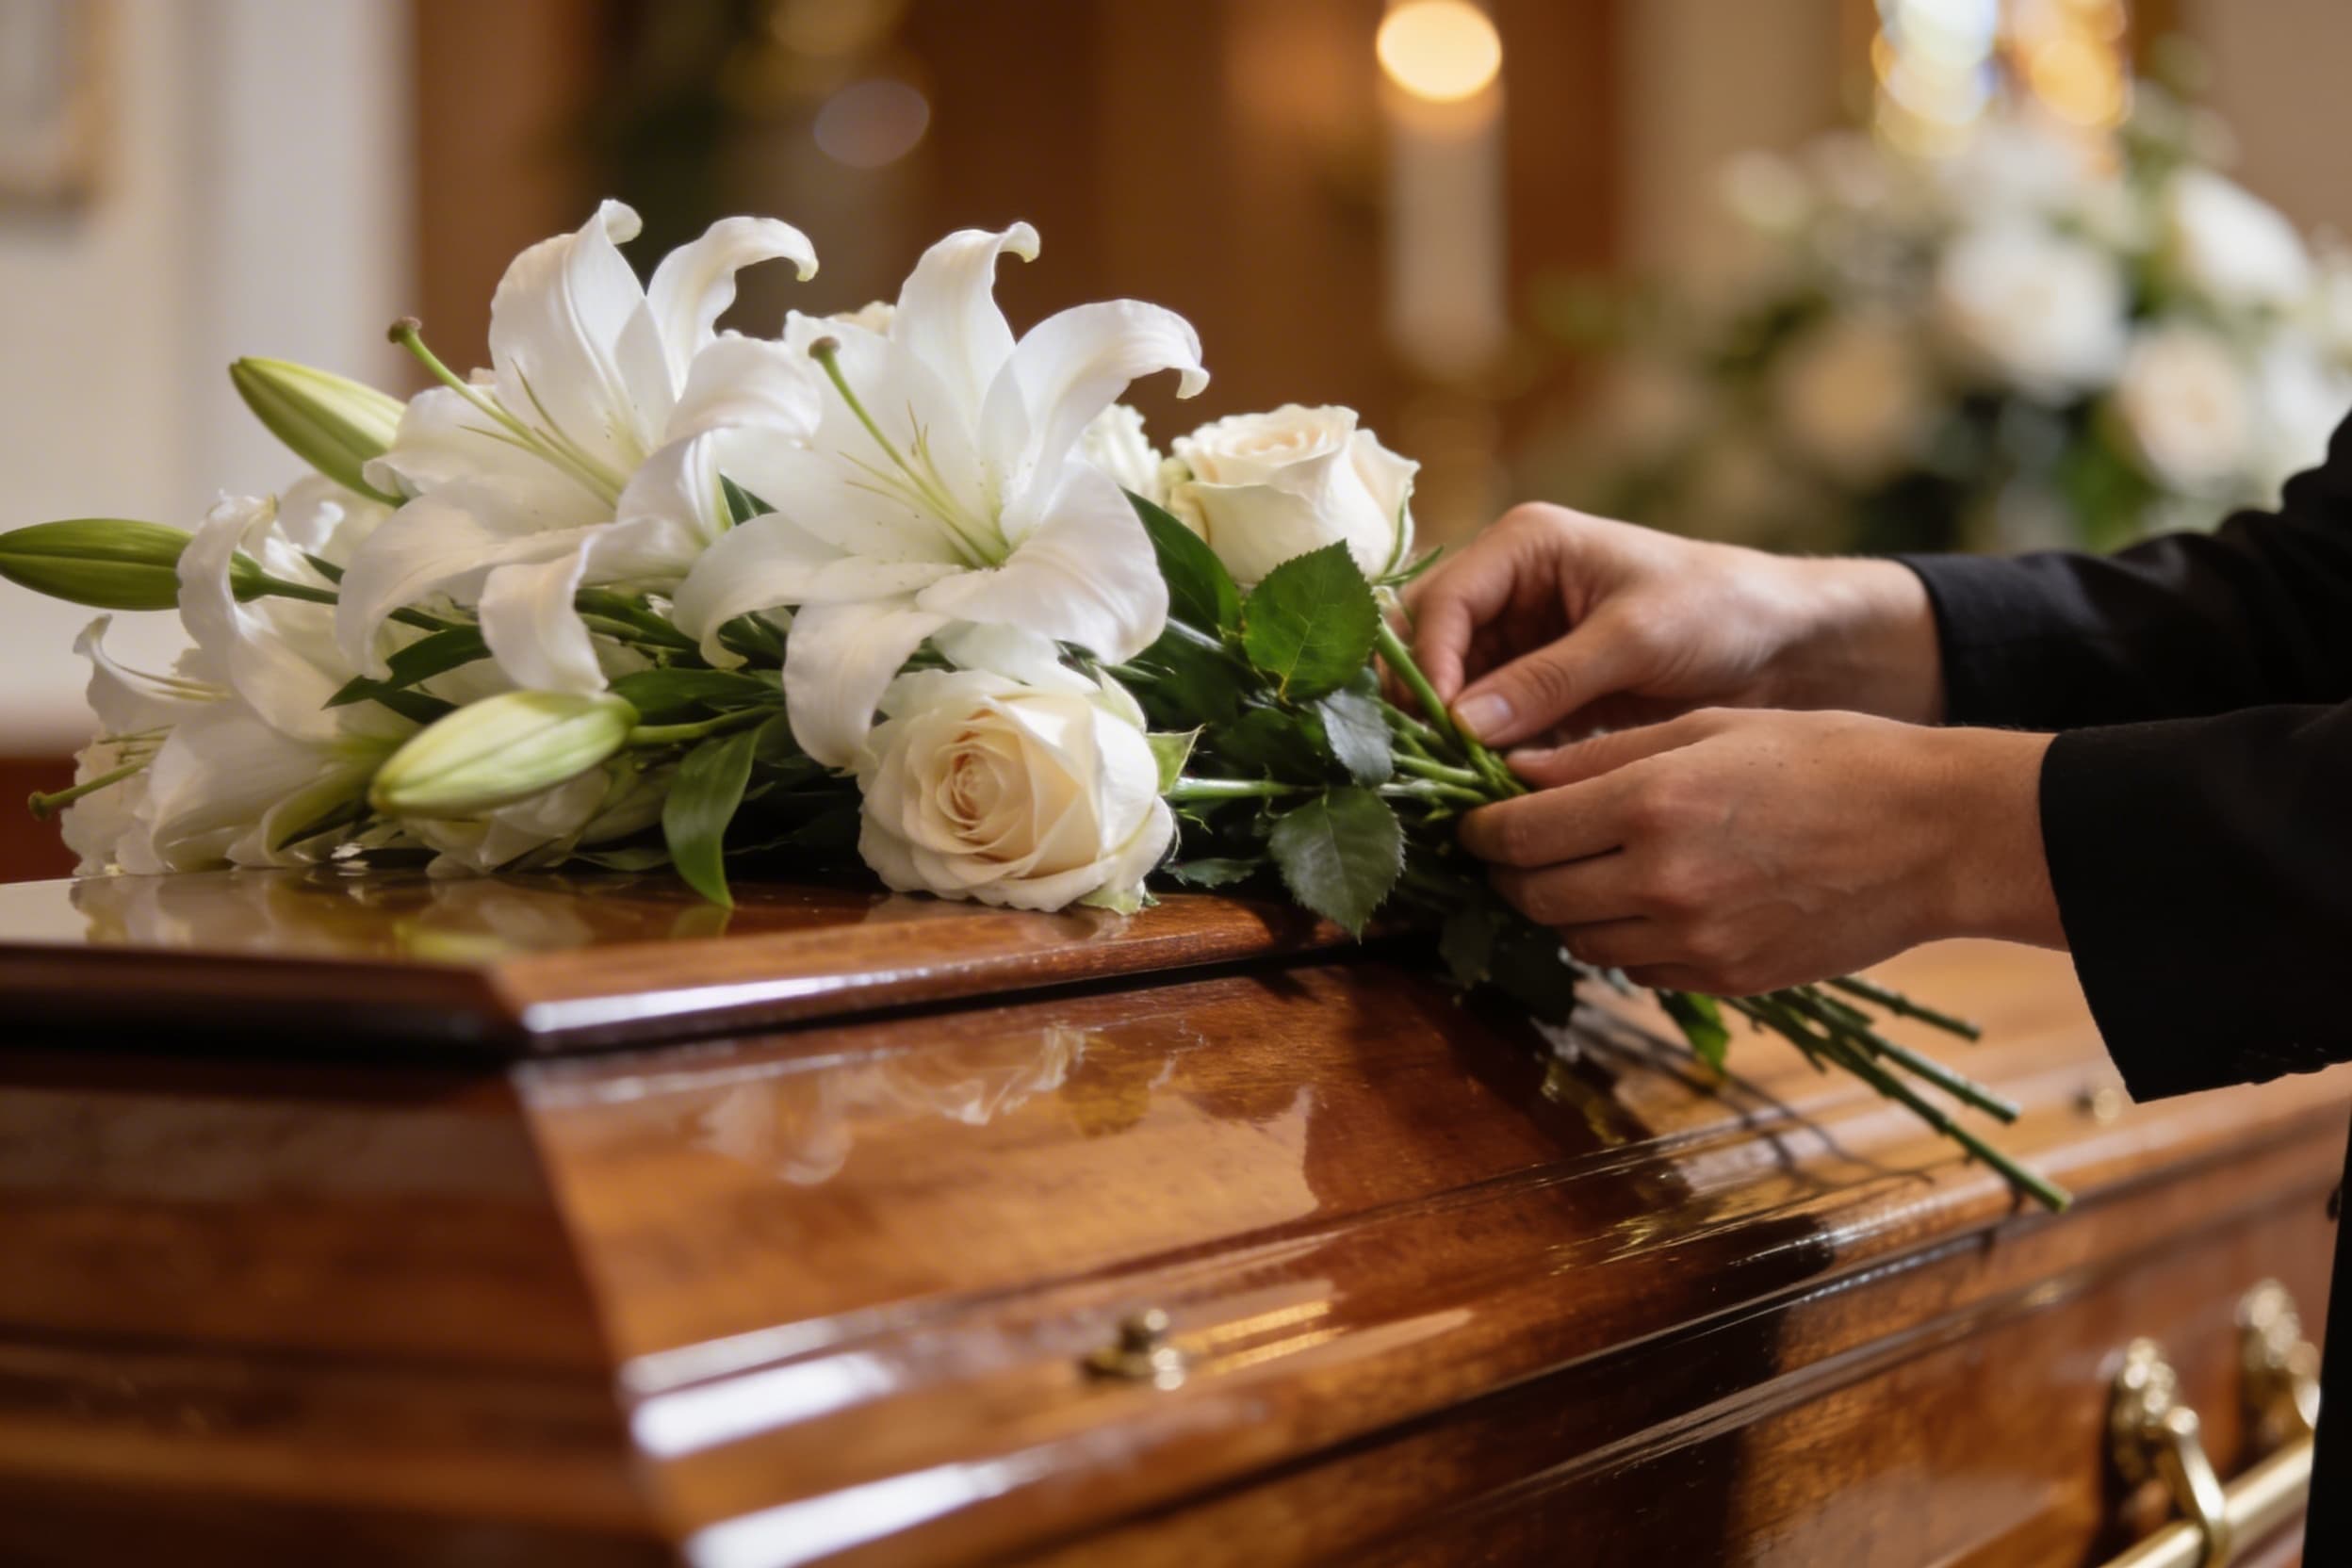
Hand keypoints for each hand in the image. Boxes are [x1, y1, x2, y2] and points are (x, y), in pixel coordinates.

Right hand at [1402, 503, 1944, 749]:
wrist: (1785, 647)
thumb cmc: (1720, 610)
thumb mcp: (1637, 637)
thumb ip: (1549, 678)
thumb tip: (1462, 724)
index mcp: (1523, 546)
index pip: (1440, 603)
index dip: (1427, 665)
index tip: (1442, 728)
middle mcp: (1506, 587)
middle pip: (1423, 642)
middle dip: (1418, 701)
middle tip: (1427, 764)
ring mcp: (1516, 639)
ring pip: (1443, 689)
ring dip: (1442, 735)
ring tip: (1450, 788)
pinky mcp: (1533, 689)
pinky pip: (1482, 721)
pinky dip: (1476, 754)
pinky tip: (1480, 793)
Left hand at [1457, 709, 2061, 994]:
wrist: (1932, 834)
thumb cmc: (1825, 757)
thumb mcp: (1708, 726)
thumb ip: (1599, 756)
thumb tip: (1511, 774)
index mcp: (1650, 801)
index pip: (1517, 834)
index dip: (1481, 829)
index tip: (1475, 821)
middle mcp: (1660, 879)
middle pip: (1533, 895)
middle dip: (1511, 872)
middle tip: (1516, 848)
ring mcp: (1692, 938)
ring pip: (1577, 941)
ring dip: (1564, 909)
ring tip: (1584, 871)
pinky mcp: (1723, 978)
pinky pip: (1635, 970)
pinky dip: (1623, 940)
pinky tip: (1647, 902)